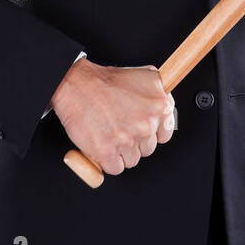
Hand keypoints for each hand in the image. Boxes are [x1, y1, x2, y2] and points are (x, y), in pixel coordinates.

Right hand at [49, 58, 174, 176]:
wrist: (77, 84)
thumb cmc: (107, 81)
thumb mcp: (144, 76)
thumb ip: (160, 94)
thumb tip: (167, 108)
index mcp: (160, 107)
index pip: (164, 135)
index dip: (150, 133)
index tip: (139, 128)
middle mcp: (146, 124)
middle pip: (147, 149)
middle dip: (134, 141)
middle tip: (119, 126)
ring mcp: (127, 139)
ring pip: (131, 160)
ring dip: (120, 151)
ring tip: (109, 132)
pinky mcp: (107, 152)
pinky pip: (115, 168)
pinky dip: (107, 160)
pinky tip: (102, 143)